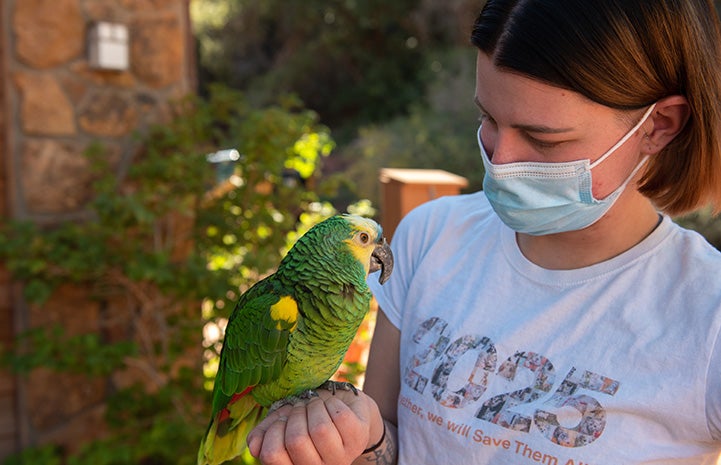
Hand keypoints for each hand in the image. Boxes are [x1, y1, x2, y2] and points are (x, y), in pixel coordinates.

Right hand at [247, 388, 382, 464]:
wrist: (341, 405)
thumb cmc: (307, 416)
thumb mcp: (282, 422)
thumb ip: (264, 433)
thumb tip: (254, 445)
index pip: (273, 455)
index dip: (273, 431)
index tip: (282, 419)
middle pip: (296, 441)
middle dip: (295, 415)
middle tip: (301, 407)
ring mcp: (342, 456)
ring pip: (320, 429)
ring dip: (314, 407)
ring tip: (316, 404)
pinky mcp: (358, 438)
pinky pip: (339, 417)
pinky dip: (332, 403)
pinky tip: (332, 405)